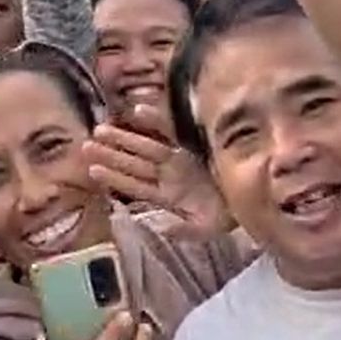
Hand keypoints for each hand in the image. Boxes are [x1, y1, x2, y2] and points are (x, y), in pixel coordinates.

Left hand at [84, 105, 233, 240]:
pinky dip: (157, 120)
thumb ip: (183, 230)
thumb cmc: (230, 214)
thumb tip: (160, 226)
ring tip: (100, 130)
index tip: (92, 170)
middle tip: (84, 145)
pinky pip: (172, 130)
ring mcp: (180, 159)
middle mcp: (170, 176)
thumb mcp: (206, 228)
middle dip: (111, 155)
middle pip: (135, 164)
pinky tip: (139, 110)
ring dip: (124, 140)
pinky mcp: (195, 144)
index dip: (114, 179)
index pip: (136, 186)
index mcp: (169, 196)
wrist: (256, 195)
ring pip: (146, 148)